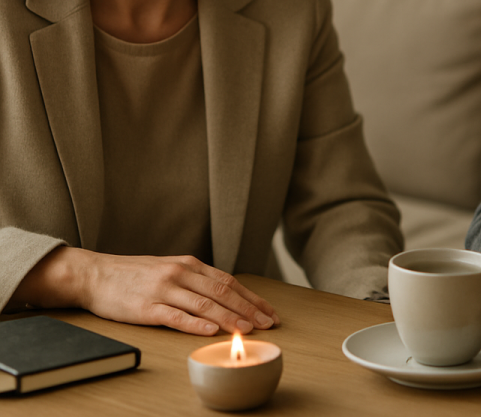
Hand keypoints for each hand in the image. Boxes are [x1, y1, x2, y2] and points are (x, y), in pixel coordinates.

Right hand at [14, 247, 279, 335]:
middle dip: (249, 309)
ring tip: (248, 329)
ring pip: (205, 304)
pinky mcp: (148, 307)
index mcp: (189, 264)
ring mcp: (165, 290)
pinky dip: (196, 324)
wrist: (97, 274)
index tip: (269, 312)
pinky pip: (176, 316)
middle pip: (223, 292)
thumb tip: (226, 294)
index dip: (251, 297)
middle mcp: (181, 274)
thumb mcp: (171, 268)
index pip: (229, 282)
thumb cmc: (136, 275)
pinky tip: (211, 330)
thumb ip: (196, 279)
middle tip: (269, 323)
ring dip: (229, 317)